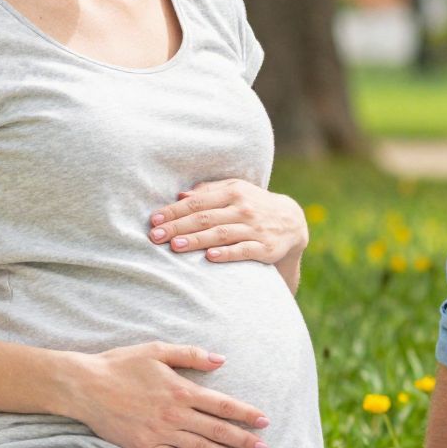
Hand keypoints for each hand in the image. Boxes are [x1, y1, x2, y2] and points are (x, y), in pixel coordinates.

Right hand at [59, 342, 270, 447]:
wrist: (84, 386)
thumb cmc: (121, 364)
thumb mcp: (157, 350)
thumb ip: (191, 355)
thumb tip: (221, 361)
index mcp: (180, 390)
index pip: (222, 404)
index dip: (245, 414)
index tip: (264, 421)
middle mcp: (174, 414)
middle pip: (216, 430)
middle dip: (243, 440)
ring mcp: (159, 433)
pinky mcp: (144, 446)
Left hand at [148, 179, 306, 264]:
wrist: (292, 221)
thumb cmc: (254, 204)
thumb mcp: (236, 190)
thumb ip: (209, 191)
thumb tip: (180, 195)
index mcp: (233, 192)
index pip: (198, 202)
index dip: (174, 211)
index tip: (154, 220)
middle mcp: (244, 209)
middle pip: (206, 218)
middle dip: (178, 227)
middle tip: (155, 236)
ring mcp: (255, 229)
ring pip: (221, 234)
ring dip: (197, 240)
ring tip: (175, 246)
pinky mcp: (264, 248)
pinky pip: (243, 250)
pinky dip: (227, 254)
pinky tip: (210, 257)